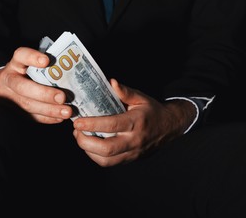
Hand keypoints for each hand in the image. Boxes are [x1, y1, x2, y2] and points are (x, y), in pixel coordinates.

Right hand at [0, 47, 72, 123]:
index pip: (21, 56)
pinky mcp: (16, 110)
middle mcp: (10, 79)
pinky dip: (47, 118)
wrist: (3, 87)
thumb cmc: (25, 72)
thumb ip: (46, 65)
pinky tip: (60, 118)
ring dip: (49, 109)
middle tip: (62, 97)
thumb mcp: (31, 63)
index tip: (46, 60)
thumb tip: (70, 71)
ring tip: (66, 111)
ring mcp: (11, 96)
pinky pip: (31, 116)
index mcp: (16, 63)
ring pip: (27, 104)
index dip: (32, 58)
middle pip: (22, 87)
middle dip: (43, 93)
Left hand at [73, 78, 195, 166]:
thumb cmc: (152, 110)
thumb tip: (111, 82)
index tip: (78, 121)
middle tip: (76, 130)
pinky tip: (89, 145)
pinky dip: (95, 156)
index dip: (92, 124)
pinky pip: (109, 163)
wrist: (169, 127)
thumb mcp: (141, 97)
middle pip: (106, 148)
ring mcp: (132, 152)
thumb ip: (125, 91)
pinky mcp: (130, 159)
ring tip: (80, 137)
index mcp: (136, 122)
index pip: (111, 126)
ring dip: (88, 150)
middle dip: (85, 141)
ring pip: (106, 159)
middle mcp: (134, 140)